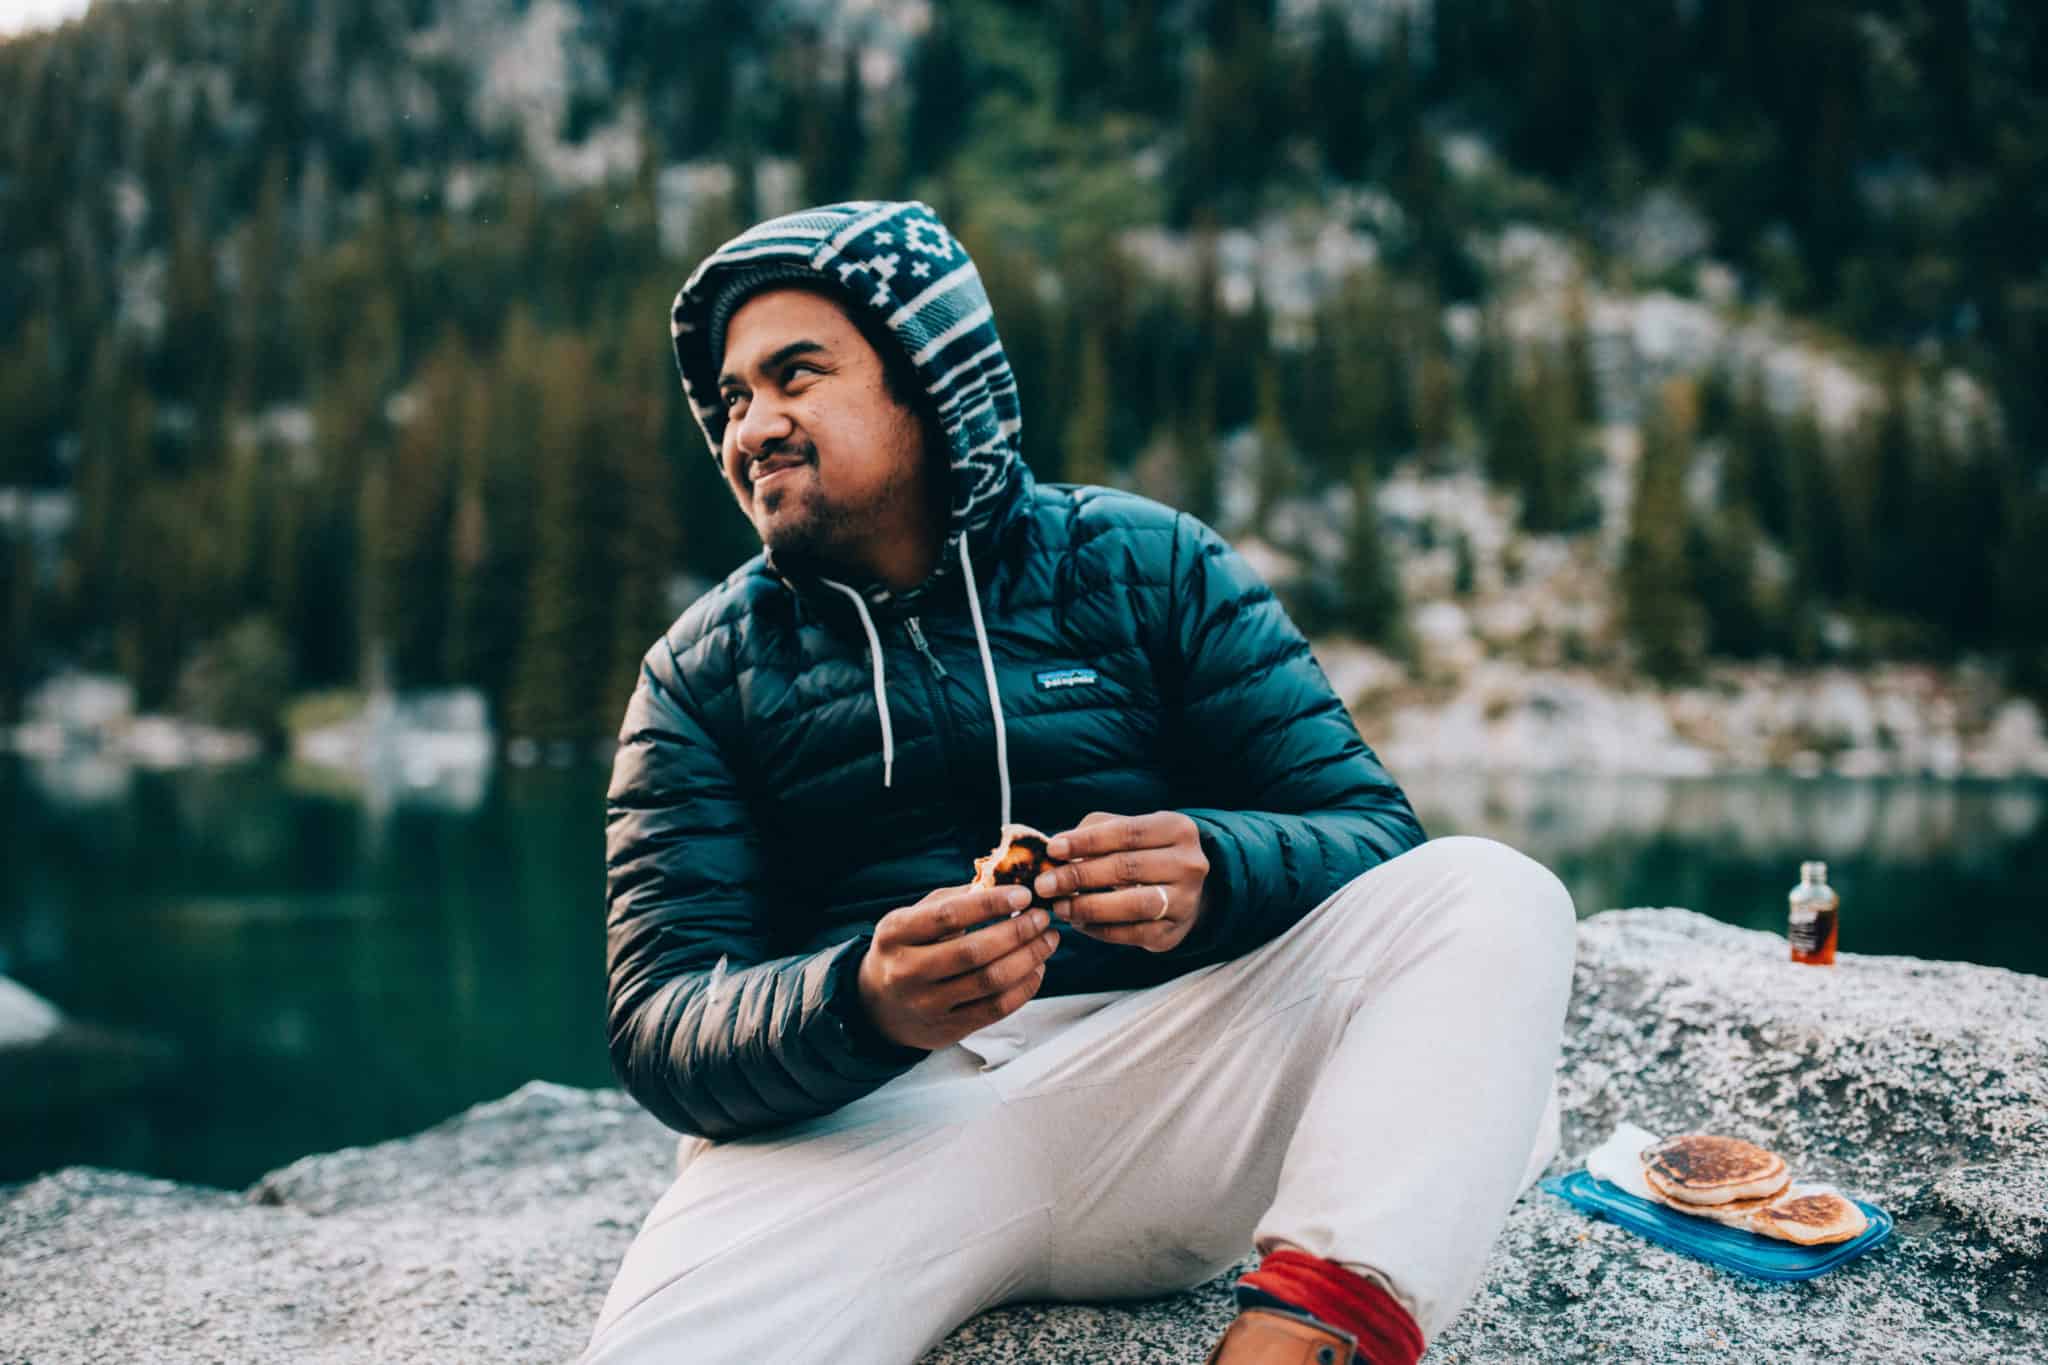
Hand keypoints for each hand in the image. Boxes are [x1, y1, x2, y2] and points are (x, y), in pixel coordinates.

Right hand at [857, 883, 1061, 1050]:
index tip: (1024, 894)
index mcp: (896, 934)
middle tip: (1043, 917)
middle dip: (1018, 932)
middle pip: (974, 951)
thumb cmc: (906, 948)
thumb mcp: (913, 918)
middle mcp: (907, 971)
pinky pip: (996, 1008)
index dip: (990, 904)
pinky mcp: (947, 1029)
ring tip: (1048, 940)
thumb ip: (953, 900)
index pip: (948, 916)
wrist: (878, 1005)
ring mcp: (927, 1005)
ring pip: (990, 982)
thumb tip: (1003, 882)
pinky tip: (1037, 968)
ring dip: (1029, 958)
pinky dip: (1024, 986)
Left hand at [1032, 811, 1209, 952]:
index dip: (1087, 841)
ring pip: (1132, 904)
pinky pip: (1131, 934)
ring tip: (1059, 907)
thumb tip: (1057, 851)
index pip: (1127, 832)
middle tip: (1045, 884)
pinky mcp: (1173, 933)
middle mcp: (1189, 864)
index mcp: (1178, 829)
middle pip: (1127, 868)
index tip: (1053, 849)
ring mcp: (1186, 901)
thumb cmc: (1142, 853)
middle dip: (1079, 876)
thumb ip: (1094, 832)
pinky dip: (1099, 929)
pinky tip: (1078, 922)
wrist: (1183, 891)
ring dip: (1088, 906)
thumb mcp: (1126, 831)